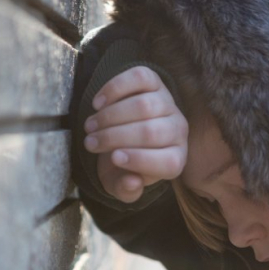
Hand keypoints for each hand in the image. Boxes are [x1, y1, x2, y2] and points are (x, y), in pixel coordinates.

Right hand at [83, 66, 188, 202]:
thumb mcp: (121, 184)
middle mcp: (178, 130)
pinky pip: (139, 78)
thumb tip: (132, 182)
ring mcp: (168, 103)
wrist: (122, 135)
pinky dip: (115, 88)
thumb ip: (126, 191)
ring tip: (90, 127)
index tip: (113, 159)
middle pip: (151, 131)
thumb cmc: (122, 164)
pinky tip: (98, 103)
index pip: (167, 162)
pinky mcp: (154, 82)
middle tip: (90, 143)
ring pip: (144, 105)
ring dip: (110, 116)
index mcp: (175, 159)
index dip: (140, 160)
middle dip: (115, 137)